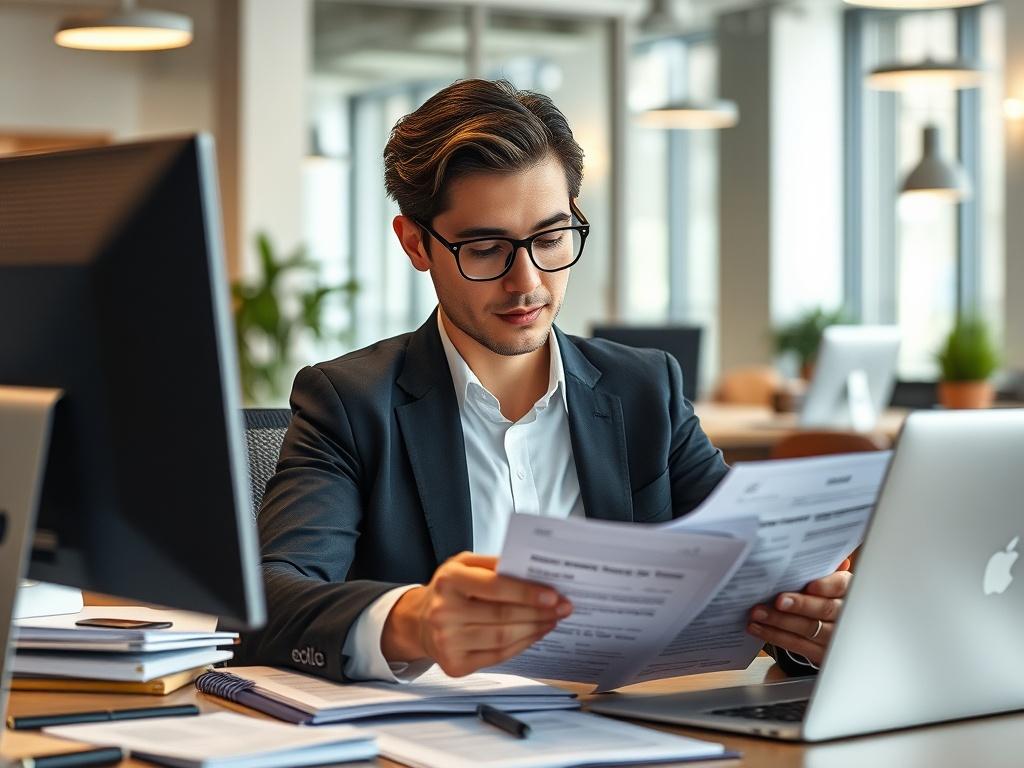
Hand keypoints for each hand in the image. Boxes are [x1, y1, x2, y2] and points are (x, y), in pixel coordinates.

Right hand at [381, 552, 572, 676]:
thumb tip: (532, 571)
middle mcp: (444, 612)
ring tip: (552, 620)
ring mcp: (447, 641)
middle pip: (502, 616)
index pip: (494, 587)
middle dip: (539, 612)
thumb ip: (494, 564)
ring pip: (503, 638)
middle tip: (563, 607)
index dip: (526, 592)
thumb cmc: (449, 589)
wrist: (419, 622)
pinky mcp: (455, 664)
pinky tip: (535, 634)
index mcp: (449, 580)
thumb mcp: (464, 564)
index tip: (553, 594)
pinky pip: (498, 656)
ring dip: (535, 629)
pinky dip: (522, 645)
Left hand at [746, 558, 851, 666]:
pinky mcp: (821, 654)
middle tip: (778, 600)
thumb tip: (820, 555)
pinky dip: (775, 636)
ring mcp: (834, 637)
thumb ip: (822, 569)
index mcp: (847, 590)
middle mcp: (844, 614)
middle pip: (825, 610)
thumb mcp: (826, 580)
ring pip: (808, 628)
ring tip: (757, 613)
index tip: (810, 586)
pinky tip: (757, 628)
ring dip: (779, 621)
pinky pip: (797, 645)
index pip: (841, 586)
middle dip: (800, 605)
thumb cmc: (824, 595)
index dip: (826, 586)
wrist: (834, 630)